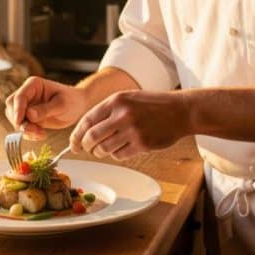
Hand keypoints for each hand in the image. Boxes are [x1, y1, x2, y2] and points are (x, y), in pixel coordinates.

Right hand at [5, 76, 90, 139]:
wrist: (78, 106)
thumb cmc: (72, 100)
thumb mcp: (62, 104)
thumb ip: (46, 109)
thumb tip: (29, 115)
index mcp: (33, 85)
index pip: (19, 97)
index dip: (17, 110)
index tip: (20, 122)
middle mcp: (27, 94)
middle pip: (12, 107)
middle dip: (20, 121)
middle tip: (34, 131)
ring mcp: (27, 106)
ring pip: (14, 118)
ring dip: (24, 129)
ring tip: (40, 133)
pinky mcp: (29, 117)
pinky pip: (22, 126)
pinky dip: (28, 133)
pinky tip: (41, 135)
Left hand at [69, 90, 188, 160]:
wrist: (180, 110)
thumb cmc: (153, 105)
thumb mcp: (128, 99)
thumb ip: (108, 111)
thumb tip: (86, 131)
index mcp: (116, 101)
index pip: (87, 120)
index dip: (77, 135)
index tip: (73, 144)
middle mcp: (122, 115)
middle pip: (92, 137)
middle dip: (85, 147)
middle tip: (86, 149)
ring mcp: (132, 130)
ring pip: (104, 149)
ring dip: (100, 152)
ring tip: (104, 149)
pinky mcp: (142, 144)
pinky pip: (119, 155)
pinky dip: (116, 155)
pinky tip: (121, 149)